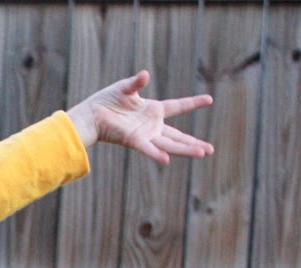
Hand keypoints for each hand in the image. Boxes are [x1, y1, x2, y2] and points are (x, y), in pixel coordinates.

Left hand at [67, 70, 213, 163]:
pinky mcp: (134, 141)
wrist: (90, 115)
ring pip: (169, 144)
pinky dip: (156, 154)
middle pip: (178, 136)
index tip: (209, 99)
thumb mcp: (125, 88)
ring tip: (203, 153)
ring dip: (185, 149)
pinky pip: (148, 148)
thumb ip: (137, 82)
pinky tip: (167, 160)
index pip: (178, 106)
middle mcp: (152, 125)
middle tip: (210, 149)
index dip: (193, 103)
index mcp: (153, 110)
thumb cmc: (106, 101)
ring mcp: (145, 134)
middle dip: (194, 143)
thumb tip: (145, 74)